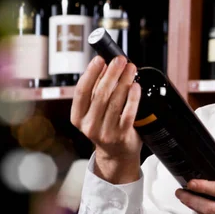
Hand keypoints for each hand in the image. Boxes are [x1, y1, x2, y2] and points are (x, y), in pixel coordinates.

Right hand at [71, 56, 142, 182]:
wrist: (116, 154)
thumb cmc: (105, 126)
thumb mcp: (94, 111)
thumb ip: (96, 91)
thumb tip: (105, 66)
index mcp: (78, 117)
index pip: (81, 91)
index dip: (91, 73)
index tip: (100, 59)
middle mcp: (89, 126)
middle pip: (100, 94)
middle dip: (111, 73)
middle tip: (120, 60)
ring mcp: (105, 132)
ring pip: (115, 102)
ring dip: (124, 81)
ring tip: (130, 68)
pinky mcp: (122, 135)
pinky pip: (128, 113)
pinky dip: (133, 98)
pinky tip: (136, 86)